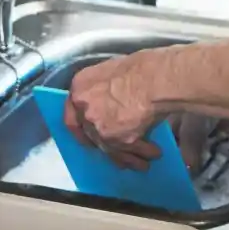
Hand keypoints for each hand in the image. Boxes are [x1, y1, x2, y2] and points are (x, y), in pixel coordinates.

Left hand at [65, 55, 165, 170]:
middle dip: (105, 145)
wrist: (156, 79)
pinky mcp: (119, 141)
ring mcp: (100, 128)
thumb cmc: (141, 66)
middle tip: (116, 151)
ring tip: (142, 162)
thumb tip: (112, 99)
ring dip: (128, 157)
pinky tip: (153, 154)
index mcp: (80, 88)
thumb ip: (104, 88)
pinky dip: (142, 154)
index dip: (81, 128)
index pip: (72, 115)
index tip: (87, 137)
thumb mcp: (112, 70)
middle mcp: (84, 111)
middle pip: (91, 136)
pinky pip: (130, 152)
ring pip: (111, 149)